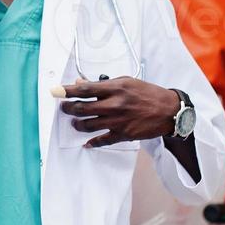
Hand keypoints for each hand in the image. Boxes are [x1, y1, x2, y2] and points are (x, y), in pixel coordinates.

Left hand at [55, 79, 180, 147]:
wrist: (168, 111)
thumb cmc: (148, 93)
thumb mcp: (126, 82)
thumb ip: (104, 84)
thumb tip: (81, 83)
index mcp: (115, 89)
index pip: (85, 89)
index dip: (67, 91)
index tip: (55, 91)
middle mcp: (114, 105)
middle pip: (82, 108)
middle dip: (68, 108)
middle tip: (64, 107)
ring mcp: (117, 121)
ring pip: (87, 125)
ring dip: (77, 124)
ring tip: (74, 122)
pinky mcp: (123, 135)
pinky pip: (102, 140)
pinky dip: (92, 143)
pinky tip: (86, 143)